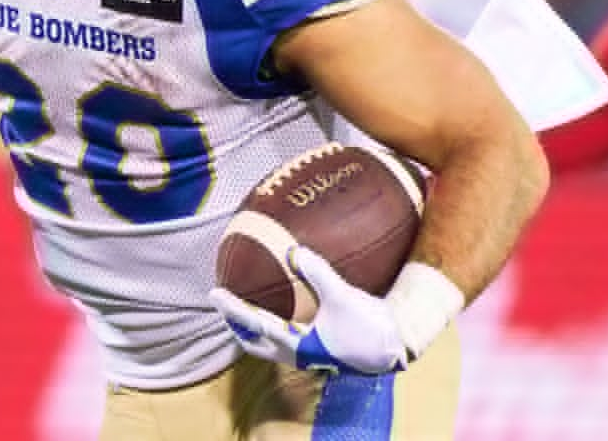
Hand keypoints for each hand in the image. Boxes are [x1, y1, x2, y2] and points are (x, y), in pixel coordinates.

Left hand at [210, 246, 458, 374]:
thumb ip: (317, 272)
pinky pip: (284, 339)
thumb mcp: (342, 296)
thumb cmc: (368, 326)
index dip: (232, 308)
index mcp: (296, 344)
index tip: (214, 293)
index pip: (255, 324)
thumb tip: (295, 250)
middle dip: (235, 324)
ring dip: (251, 328)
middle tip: (222, 304)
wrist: (393, 347)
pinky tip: (280, 308)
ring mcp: (306, 356)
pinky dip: (272, 325)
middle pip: (253, 342)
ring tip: (243, 308)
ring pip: (267, 345)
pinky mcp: (316, 352)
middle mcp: (296, 354)